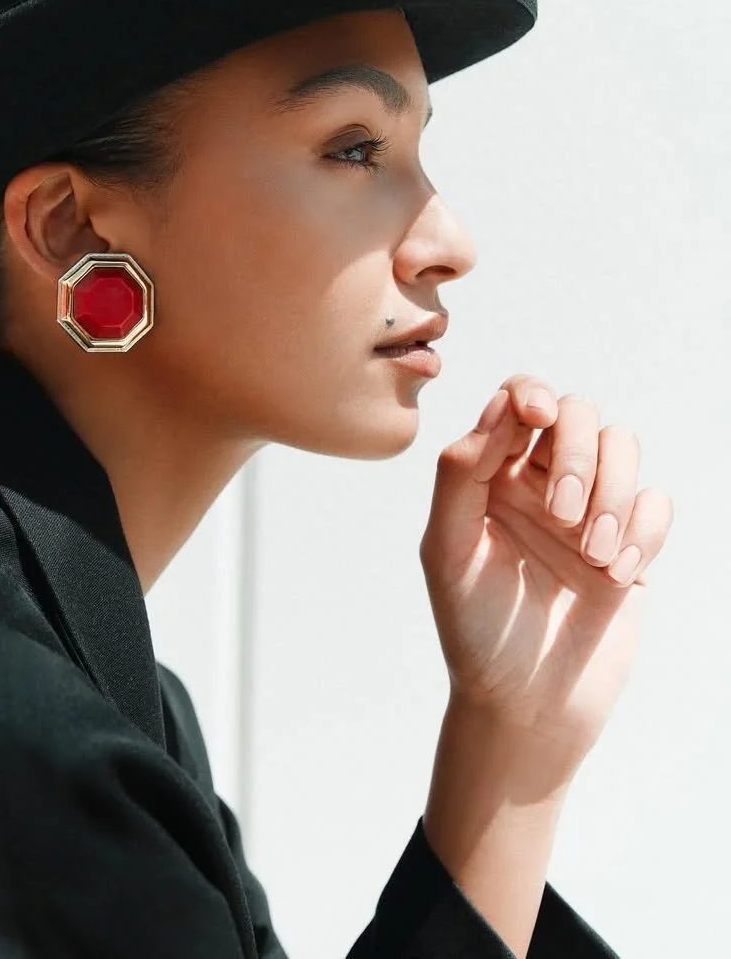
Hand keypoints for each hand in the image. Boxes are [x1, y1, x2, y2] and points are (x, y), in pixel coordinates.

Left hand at [418, 375, 673, 772]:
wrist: (525, 708)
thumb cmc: (475, 631)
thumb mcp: (447, 551)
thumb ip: (459, 475)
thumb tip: (498, 407)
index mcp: (489, 475)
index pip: (516, 401)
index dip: (531, 396)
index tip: (536, 421)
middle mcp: (539, 484)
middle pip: (578, 413)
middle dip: (577, 454)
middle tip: (561, 516)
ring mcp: (588, 512)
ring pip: (622, 447)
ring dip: (613, 493)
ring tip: (592, 554)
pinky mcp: (630, 547)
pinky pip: (656, 504)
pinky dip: (644, 532)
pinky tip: (615, 576)